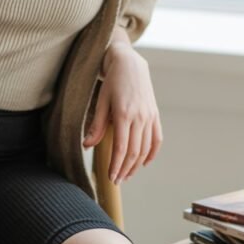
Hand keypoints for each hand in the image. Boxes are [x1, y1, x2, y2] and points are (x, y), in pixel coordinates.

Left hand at [82, 43, 162, 182]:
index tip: (111, 178)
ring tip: (127, 174)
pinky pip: (157, 138)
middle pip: (134, 152)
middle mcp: (140, 117)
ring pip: (146, 148)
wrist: (129, 63)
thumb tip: (87, 145)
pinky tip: (144, 163)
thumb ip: (96, 125)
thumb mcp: (100, 101)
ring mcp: (150, 116)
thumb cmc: (111, 81)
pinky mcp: (155, 114)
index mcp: (124, 114)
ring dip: (137, 165)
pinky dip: (152, 153)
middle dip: (125, 169)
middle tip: (117, 181)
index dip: (116, 165)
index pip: (120, 148)